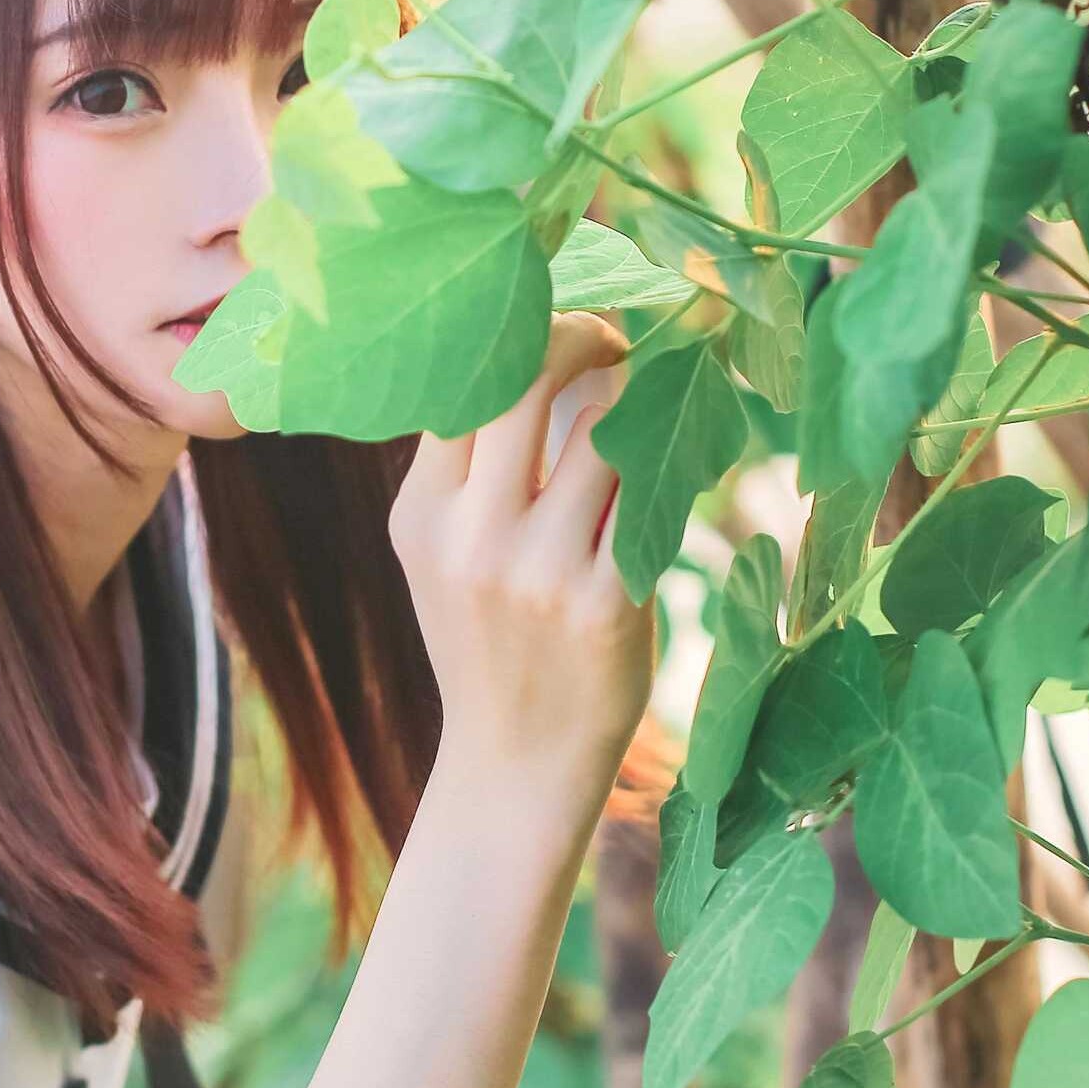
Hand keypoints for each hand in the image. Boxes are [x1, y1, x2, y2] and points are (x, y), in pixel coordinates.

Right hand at [389, 315, 654, 806]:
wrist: (518, 762)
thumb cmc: (491, 642)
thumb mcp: (444, 557)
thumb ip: (472, 472)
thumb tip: (545, 351)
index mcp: (421, 514)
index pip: (463, 383)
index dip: (516, 332)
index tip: (556, 325)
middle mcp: (472, 536)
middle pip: (529, 381)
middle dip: (583, 336)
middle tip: (613, 340)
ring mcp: (540, 569)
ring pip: (605, 431)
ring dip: (635, 405)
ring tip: (647, 409)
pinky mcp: (607, 600)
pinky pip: (649, 498)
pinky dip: (663, 470)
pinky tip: (668, 468)